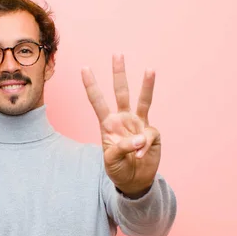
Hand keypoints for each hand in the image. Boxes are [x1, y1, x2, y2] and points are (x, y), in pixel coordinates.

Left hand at [81, 54, 160, 197]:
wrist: (134, 182)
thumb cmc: (118, 169)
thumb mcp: (111, 160)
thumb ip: (122, 148)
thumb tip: (140, 138)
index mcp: (108, 124)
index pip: (97, 101)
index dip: (91, 86)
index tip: (84, 68)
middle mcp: (123, 119)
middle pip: (121, 92)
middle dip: (119, 74)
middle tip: (117, 54)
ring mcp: (139, 124)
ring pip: (142, 101)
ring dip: (146, 85)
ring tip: (149, 69)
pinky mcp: (152, 134)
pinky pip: (149, 135)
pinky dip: (144, 146)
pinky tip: (140, 156)